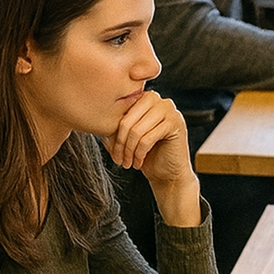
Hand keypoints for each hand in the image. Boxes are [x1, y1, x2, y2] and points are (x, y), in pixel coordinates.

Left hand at [101, 91, 199, 225]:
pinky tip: (138, 163)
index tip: (112, 150)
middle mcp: (159, 100)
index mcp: (145, 98)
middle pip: (128, 119)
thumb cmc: (147, 156)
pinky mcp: (176, 124)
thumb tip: (97, 121)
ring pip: (137, 130)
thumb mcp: (126, 138)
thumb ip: (114, 126)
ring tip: (126, 163)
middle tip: (118, 159)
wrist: (169, 175)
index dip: (114, 132)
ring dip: (128, 150)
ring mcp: (170, 110)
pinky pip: (147, 138)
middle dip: (120, 142)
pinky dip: (139, 154)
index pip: (121, 110)